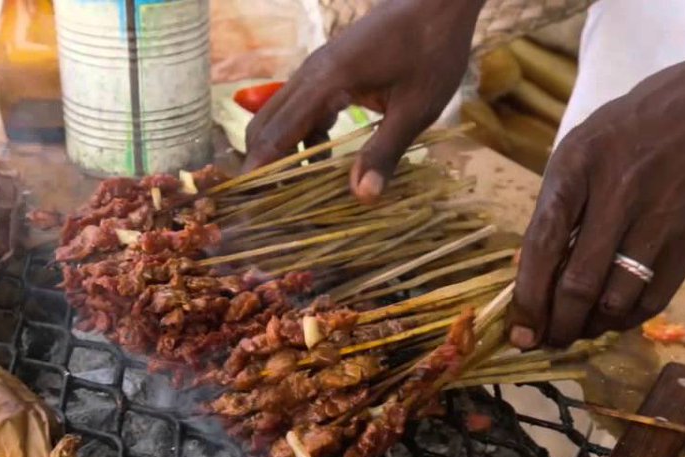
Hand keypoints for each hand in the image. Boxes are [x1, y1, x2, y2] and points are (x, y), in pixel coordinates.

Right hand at [242, 0, 484, 201]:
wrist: (437, 3)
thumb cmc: (431, 51)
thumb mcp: (416, 109)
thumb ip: (385, 152)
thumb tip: (361, 196)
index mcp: (326, 82)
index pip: (275, 134)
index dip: (258, 172)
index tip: (247, 205)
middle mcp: (310, 75)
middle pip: (264, 125)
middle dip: (262, 166)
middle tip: (267, 208)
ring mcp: (316, 70)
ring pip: (280, 117)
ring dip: (282, 153)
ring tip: (294, 193)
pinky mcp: (327, 71)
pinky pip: (299, 108)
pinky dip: (301, 137)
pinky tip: (323, 161)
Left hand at [509, 33, 684, 348]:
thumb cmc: (649, 117)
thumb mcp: (589, 140)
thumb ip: (562, 197)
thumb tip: (532, 262)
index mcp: (577, 165)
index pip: (540, 245)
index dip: (526, 297)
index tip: (516, 330)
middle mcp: (615, 193)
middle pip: (576, 284)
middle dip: (555, 325)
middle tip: (543, 342)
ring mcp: (659, 217)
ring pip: (614, 298)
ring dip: (590, 327)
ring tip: (577, 331)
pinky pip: (654, 297)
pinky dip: (628, 318)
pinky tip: (614, 319)